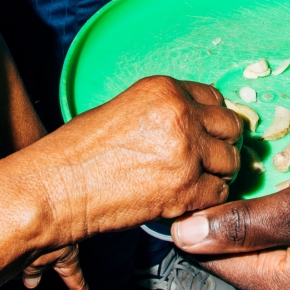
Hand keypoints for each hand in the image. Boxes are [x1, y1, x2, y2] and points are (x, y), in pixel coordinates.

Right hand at [20, 76, 242, 248]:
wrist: (58, 187)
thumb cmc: (79, 152)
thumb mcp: (125, 110)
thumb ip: (164, 111)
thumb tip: (192, 121)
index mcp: (165, 89)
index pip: (214, 98)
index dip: (212, 119)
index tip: (207, 133)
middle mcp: (180, 114)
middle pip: (231, 127)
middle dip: (222, 144)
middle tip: (207, 160)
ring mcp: (186, 151)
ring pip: (229, 162)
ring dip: (216, 174)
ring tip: (194, 182)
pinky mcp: (185, 188)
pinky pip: (219, 193)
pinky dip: (206, 200)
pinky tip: (185, 200)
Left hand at [170, 170, 289, 289]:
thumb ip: (246, 220)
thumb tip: (189, 232)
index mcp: (286, 289)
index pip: (214, 262)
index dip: (202, 223)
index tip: (205, 189)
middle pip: (243, 263)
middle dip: (236, 223)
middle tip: (248, 180)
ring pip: (273, 260)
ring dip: (268, 226)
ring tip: (283, 189)